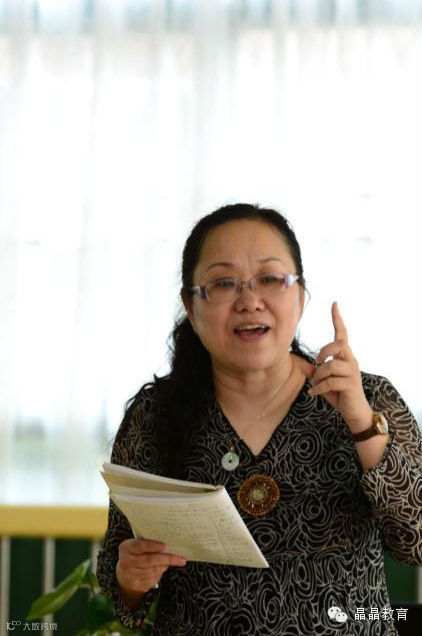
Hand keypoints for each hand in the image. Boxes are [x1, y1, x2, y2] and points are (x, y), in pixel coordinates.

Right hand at [116, 538, 186, 604]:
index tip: (165, 546)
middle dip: (167, 558)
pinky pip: (152, 580)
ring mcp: (129, 575)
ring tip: (170, 561)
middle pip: (149, 560)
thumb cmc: (136, 553)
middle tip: (180, 558)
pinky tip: (160, 569)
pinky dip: (159, 574)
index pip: (140, 546)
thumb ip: (149, 543)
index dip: (153, 546)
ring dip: (164, 566)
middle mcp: (125, 562)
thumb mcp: (138, 545)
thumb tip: (169, 545)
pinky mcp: (135, 585)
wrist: (124, 572)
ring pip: (153, 571)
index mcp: (125, 548)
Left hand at [308, 301, 372, 429]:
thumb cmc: (339, 395)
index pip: (342, 334)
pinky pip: (330, 382)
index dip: (337, 319)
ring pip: (331, 365)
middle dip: (323, 353)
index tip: (334, 304)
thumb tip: (303, 365)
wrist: (355, 413)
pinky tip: (314, 393)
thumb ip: (314, 373)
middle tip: (317, 364)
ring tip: (316, 384)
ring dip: (319, 376)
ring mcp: (352, 372)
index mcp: (345, 356)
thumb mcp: (323, 383)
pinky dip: (319, 388)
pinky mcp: (351, 384)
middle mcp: (351, 360)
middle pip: (337, 345)